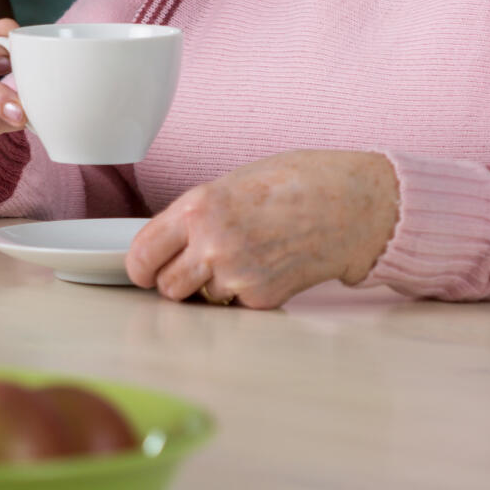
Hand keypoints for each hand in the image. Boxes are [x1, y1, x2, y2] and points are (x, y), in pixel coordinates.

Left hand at [125, 150, 400, 309]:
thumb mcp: (229, 184)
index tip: (144, 270)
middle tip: (193, 265)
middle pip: (167, 287)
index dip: (140, 266)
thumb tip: (169, 241)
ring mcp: (238, 276)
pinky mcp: (263, 298)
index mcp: (197, 209)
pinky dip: (243, 294)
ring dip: (212, 287)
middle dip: (176, 280)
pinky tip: (265, 267)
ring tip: (242, 258)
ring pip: (201, 300)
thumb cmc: (293, 183)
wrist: (348, 204)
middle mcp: (212, 245)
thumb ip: (196, 214)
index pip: (143, 253)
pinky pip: (235, 305)